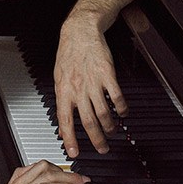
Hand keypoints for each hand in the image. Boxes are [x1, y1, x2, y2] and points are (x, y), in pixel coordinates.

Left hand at [54, 20, 127, 157]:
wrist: (80, 31)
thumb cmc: (69, 53)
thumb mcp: (59, 78)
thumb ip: (63, 101)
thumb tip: (63, 123)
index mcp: (64, 90)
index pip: (65, 120)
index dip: (69, 139)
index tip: (74, 153)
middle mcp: (78, 88)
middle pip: (88, 121)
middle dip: (96, 139)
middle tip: (102, 149)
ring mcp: (93, 81)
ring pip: (103, 111)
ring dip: (109, 125)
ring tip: (112, 131)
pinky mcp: (107, 74)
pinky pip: (116, 96)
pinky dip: (121, 108)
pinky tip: (123, 112)